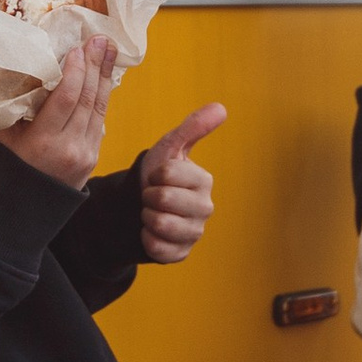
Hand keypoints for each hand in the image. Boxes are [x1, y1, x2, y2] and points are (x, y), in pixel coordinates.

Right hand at [0, 32, 119, 187]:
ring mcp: (85, 154)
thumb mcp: (3, 137)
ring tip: (107, 50)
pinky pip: (99, 120)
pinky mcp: (93, 157)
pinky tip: (103, 77)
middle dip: (94, 66)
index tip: (77, 48)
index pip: (65, 99)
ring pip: (98, 108)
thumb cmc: (6, 167)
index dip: (74, 71)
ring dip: (104, 77)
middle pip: (86, 99)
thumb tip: (20, 70)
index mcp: (42, 142)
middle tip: (99, 39)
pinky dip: (101, 96)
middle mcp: (68, 148)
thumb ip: (14, 107)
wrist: (23, 210)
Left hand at [140, 104, 225, 260]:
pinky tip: (150, 232)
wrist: (140, 206)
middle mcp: (205, 208)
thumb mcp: (170, 148)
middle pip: (162, 200)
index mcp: (204, 181)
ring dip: (146, 216)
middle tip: (151, 196)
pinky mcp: (181, 253)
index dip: (152, 175)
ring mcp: (195, 233)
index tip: (156, 177)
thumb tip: (221, 107)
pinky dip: (147, 239)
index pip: (167, 175)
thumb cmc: (157, 174)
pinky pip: (157, 248)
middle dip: (147, 196)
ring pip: (159, 224)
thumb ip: (193, 128)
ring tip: (152, 212)